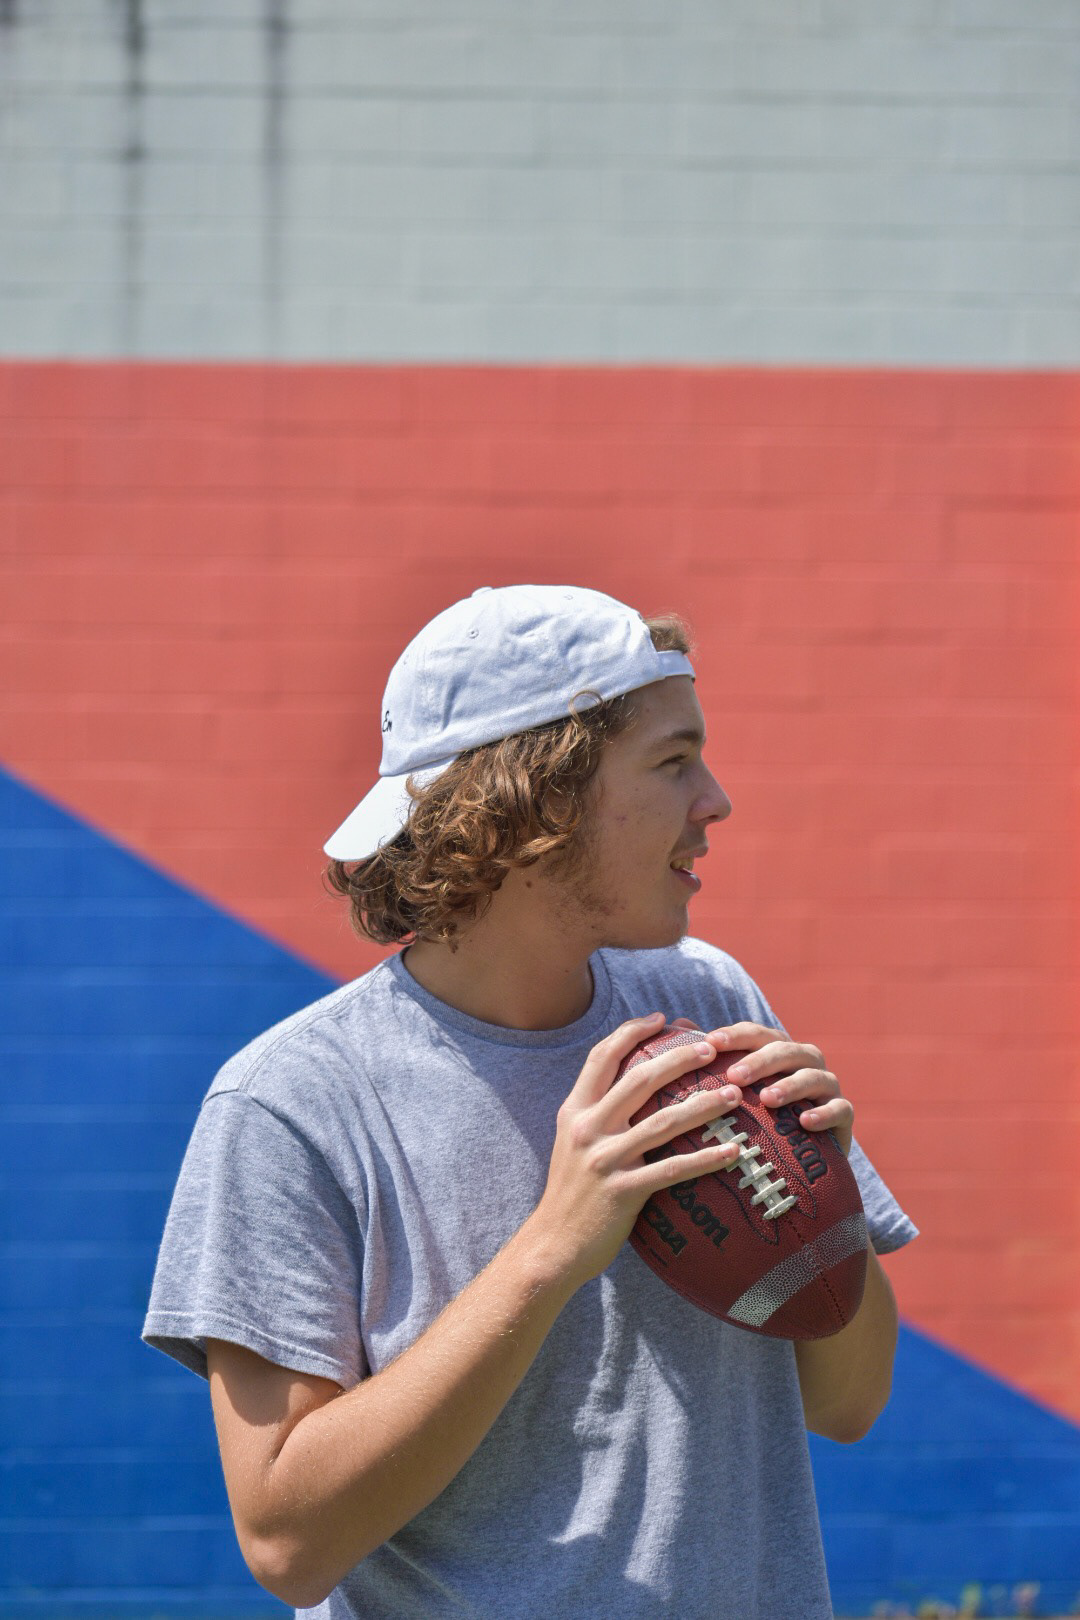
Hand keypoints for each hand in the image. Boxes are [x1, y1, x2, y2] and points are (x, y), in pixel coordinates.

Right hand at [529, 1013, 744, 1290]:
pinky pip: (673, 1169)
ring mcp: (605, 1159)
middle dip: (678, 1058)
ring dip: (703, 1104)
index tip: (661, 1020)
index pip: (601, 1057)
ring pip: (662, 1121)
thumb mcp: (573, 1144)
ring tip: (733, 1095)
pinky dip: (706, 1159)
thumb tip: (633, 1089)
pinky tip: (732, 1151)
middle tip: (711, 1048)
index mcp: (574, 1111)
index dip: (631, 1032)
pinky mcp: (623, 1191)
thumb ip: (597, 1116)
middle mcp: (587, 1128)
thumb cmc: (571, 1195)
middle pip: (639, 1079)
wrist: (552, 1246)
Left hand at [671, 1018, 853, 1157]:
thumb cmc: (758, 1114)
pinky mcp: (844, 1115)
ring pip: (814, 1077)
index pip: (756, 1034)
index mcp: (777, 1049)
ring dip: (791, 1085)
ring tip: (767, 1099)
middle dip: (760, 1061)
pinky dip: (824, 1113)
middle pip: (786, 1051)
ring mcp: (827, 1086)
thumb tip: (678, 1021)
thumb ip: (711, 1056)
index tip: (710, 1043)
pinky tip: (804, 1122)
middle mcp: (805, 1061)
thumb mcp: (734, 1086)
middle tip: (734, 1076)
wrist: (799, 1158)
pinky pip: (840, 1109)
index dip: (735, 1036)